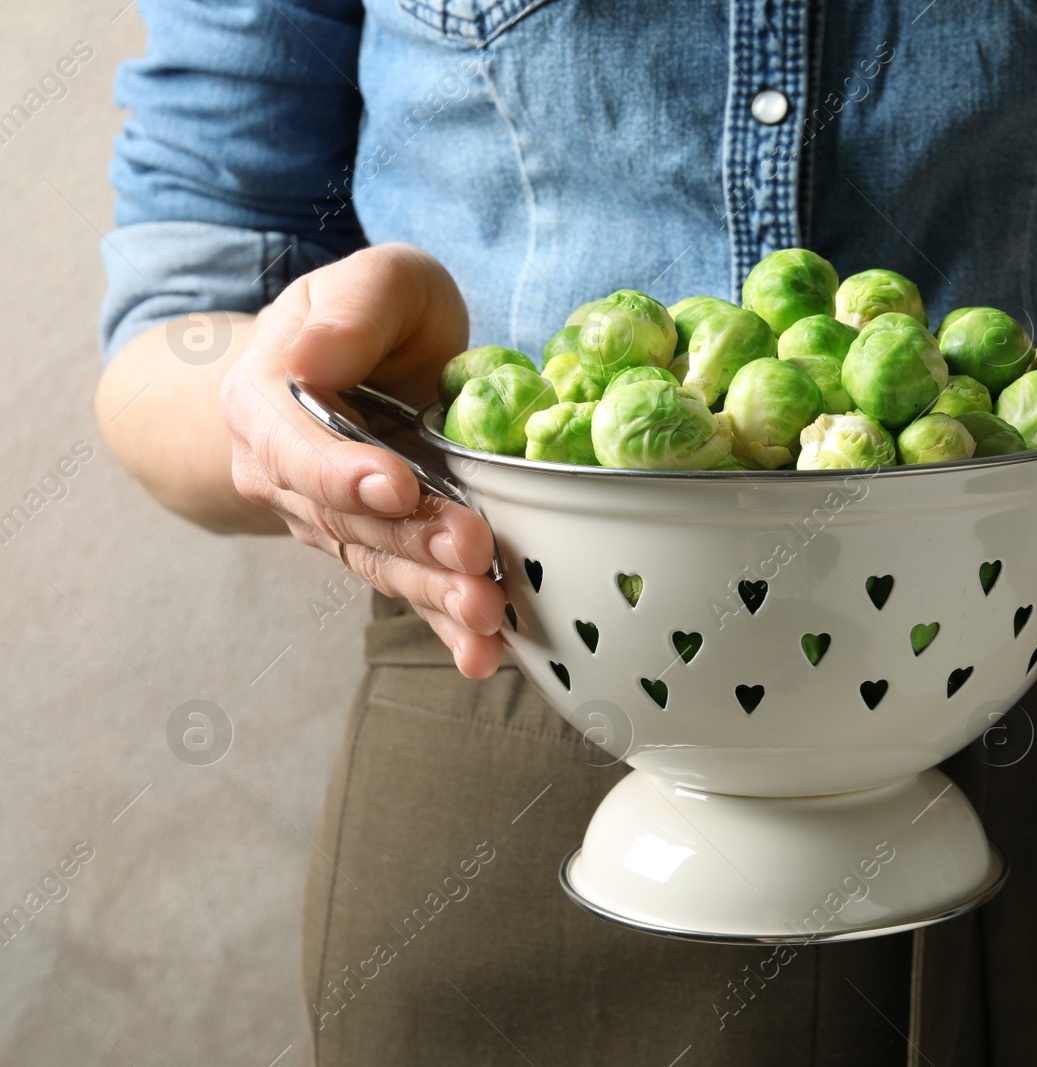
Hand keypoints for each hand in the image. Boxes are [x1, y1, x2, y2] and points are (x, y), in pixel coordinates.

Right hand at [220, 243, 505, 676]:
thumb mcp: (370, 282)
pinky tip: (480, 656)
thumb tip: (310, 362)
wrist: (347, 364)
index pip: (295, 447)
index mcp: (264, 402)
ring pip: (381, 563)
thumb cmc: (365, 317)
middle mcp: (285, 475)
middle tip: (473, 553)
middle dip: (413, 541)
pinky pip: (409, 591)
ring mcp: (329, 521)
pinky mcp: (379, 548)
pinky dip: (444, 627)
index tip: (396, 486)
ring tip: (485, 615)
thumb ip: (349, 313)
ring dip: (434, 595)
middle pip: (347, 518)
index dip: (343, 471)